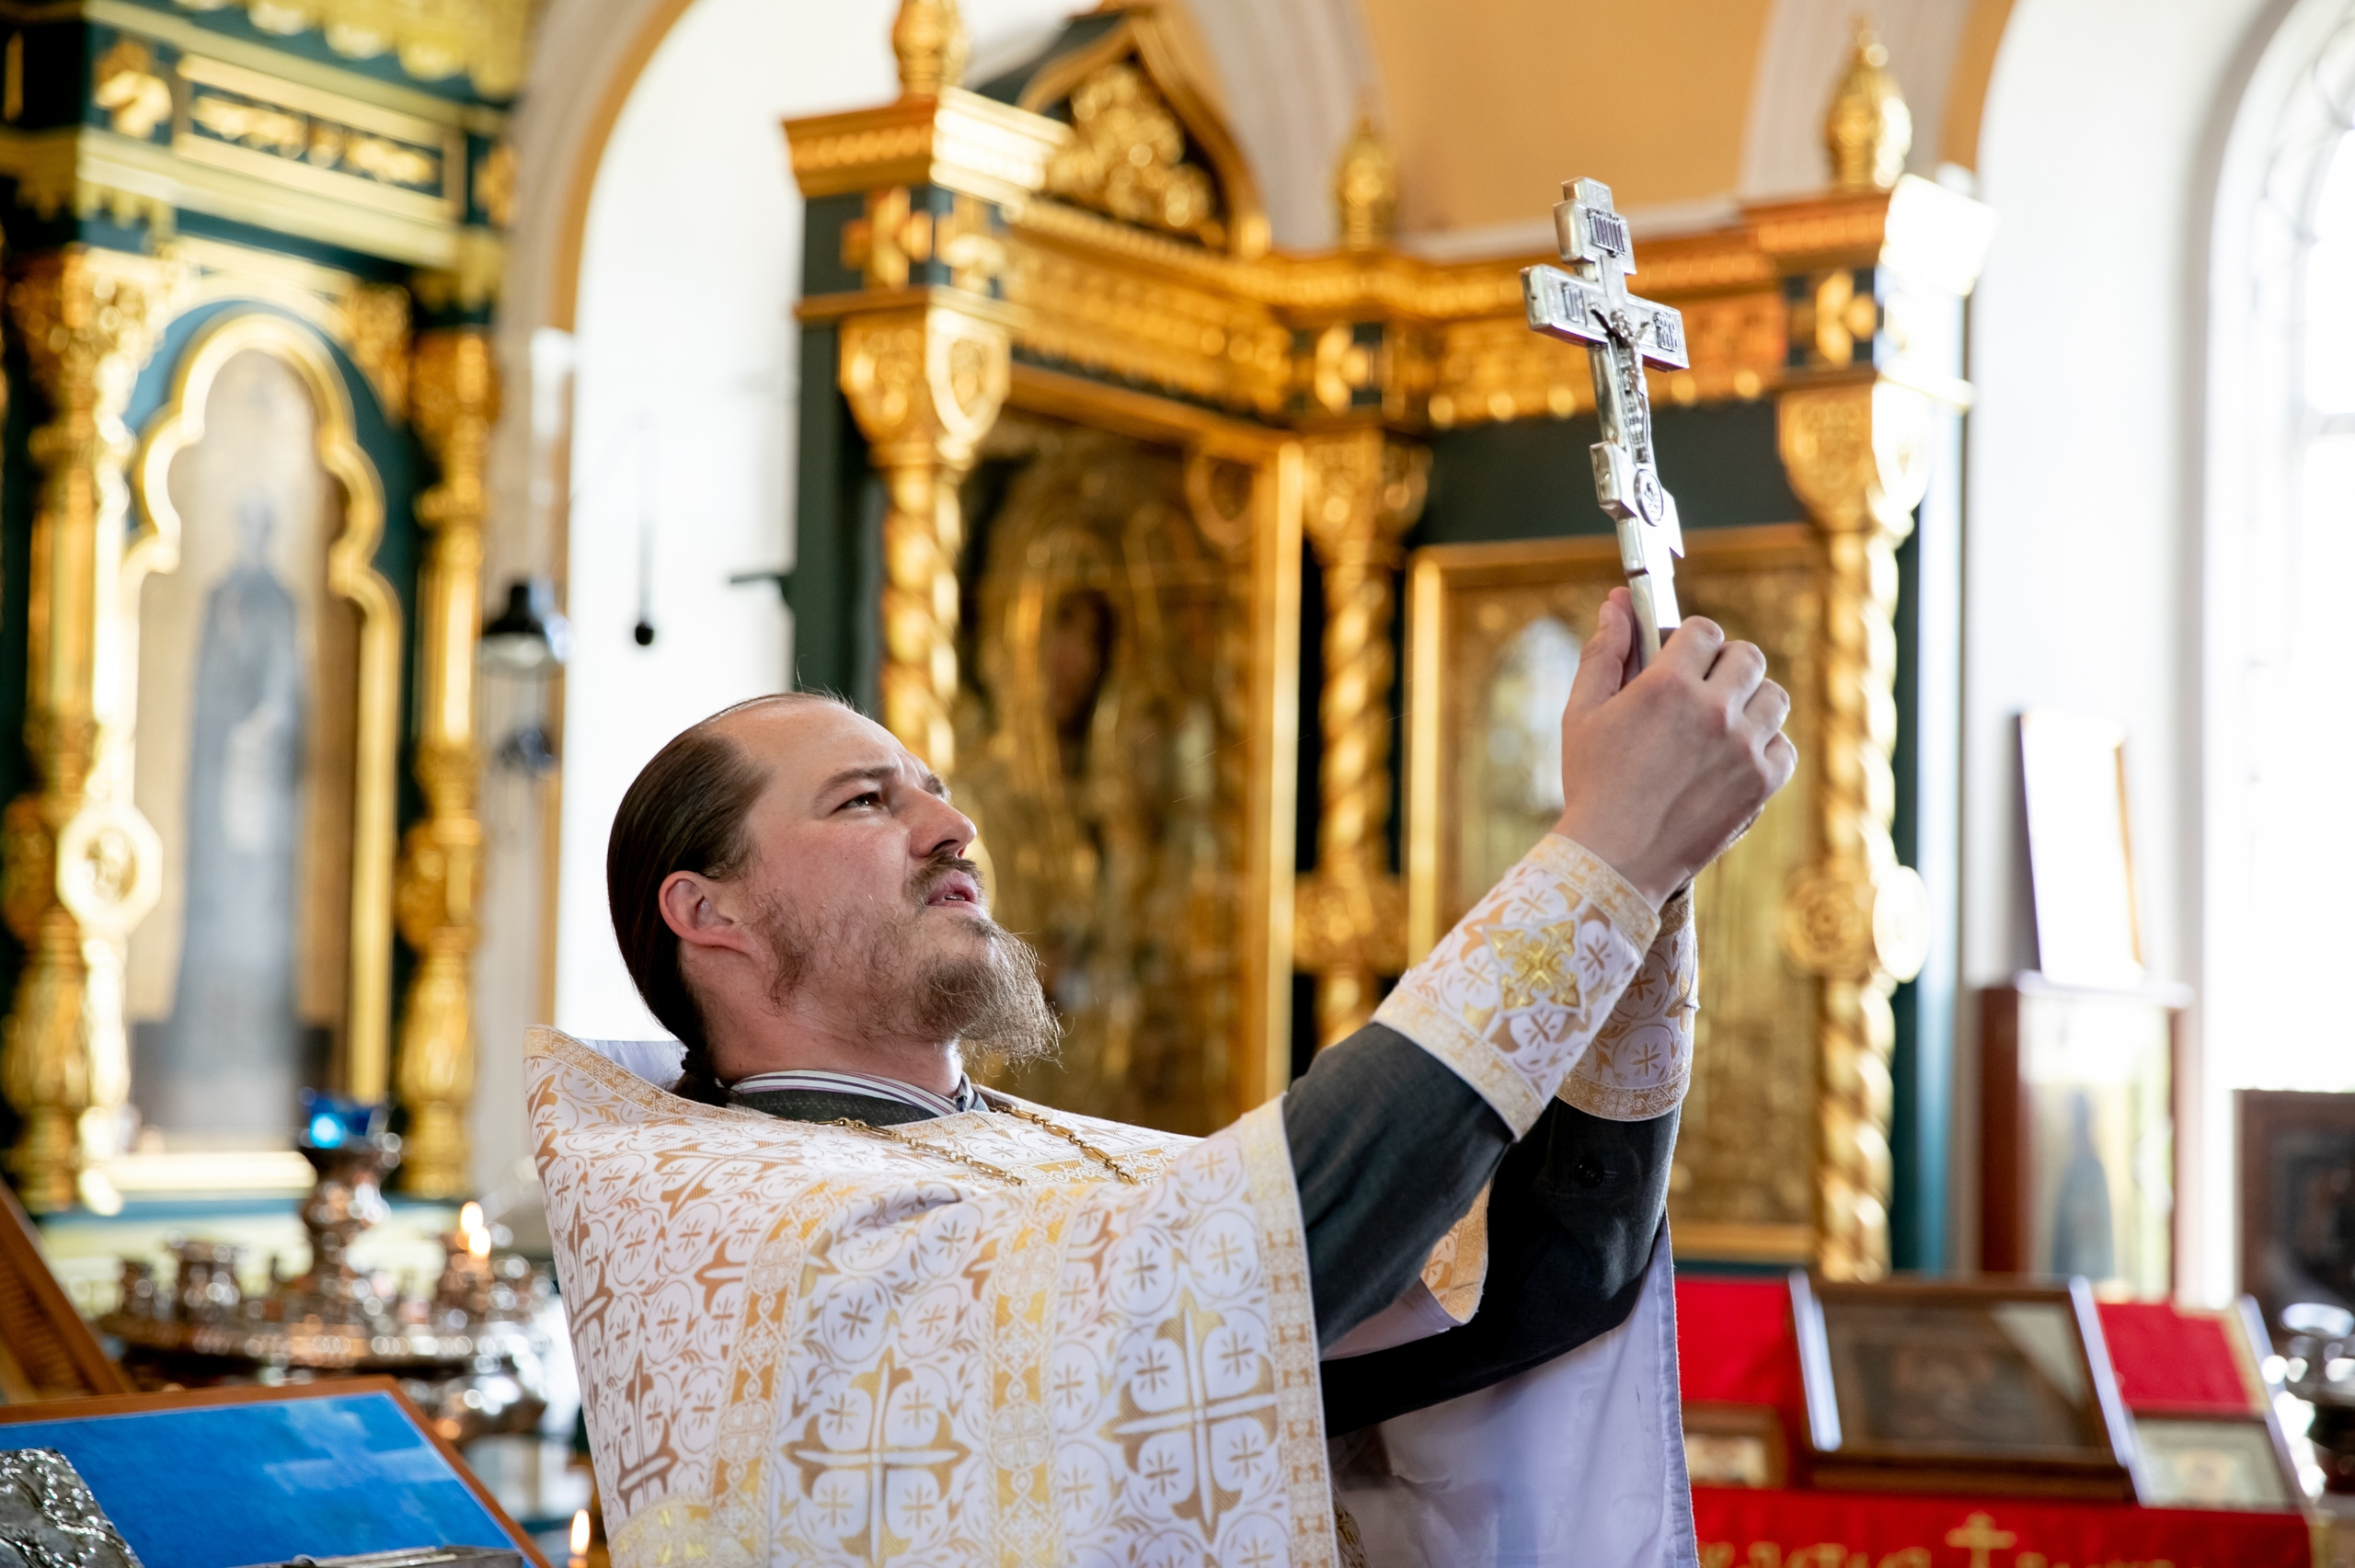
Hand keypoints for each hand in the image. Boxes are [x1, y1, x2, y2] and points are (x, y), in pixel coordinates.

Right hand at [1551, 588, 1795, 906]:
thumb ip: (1604, 652)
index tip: (1681, 657)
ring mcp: (1743, 748)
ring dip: (1751, 701)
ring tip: (1724, 722)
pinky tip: (1736, 757)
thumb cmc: (1591, 783)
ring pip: (1774, 696)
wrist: (1615, 859)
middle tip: (1705, 688)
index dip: (1692, 640)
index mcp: (1667, 684)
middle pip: (1748, 656)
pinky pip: (1784, 746)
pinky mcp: (1761, 784)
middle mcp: (1713, 709)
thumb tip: (1615, 602)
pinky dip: (1766, 747)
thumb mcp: (1583, 712)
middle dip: (1726, 664)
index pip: (1705, 630)